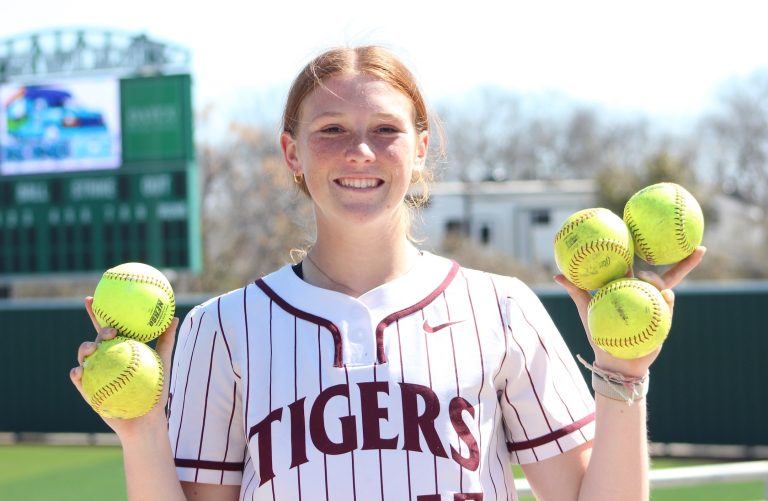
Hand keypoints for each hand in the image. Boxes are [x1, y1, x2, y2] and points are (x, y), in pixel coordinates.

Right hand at [69, 296, 178, 439]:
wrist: (147, 420)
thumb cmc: (155, 391)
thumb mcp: (164, 364)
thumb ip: (166, 341)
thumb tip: (175, 316)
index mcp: (120, 349)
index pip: (107, 327)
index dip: (98, 312)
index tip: (91, 297)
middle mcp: (106, 359)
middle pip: (95, 339)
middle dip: (96, 330)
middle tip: (108, 330)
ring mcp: (95, 374)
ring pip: (84, 357)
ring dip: (84, 350)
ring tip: (92, 349)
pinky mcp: (89, 391)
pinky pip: (80, 381)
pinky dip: (77, 375)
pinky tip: (78, 371)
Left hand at [554, 246, 705, 376]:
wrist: (613, 360)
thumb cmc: (598, 332)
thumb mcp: (585, 309)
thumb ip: (575, 290)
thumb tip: (557, 275)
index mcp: (626, 285)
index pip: (636, 263)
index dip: (644, 250)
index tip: (652, 236)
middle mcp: (643, 293)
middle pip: (663, 274)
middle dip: (683, 263)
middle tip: (692, 250)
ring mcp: (655, 307)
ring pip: (666, 289)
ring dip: (663, 282)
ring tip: (656, 283)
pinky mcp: (663, 322)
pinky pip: (668, 309)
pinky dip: (667, 301)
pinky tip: (666, 297)